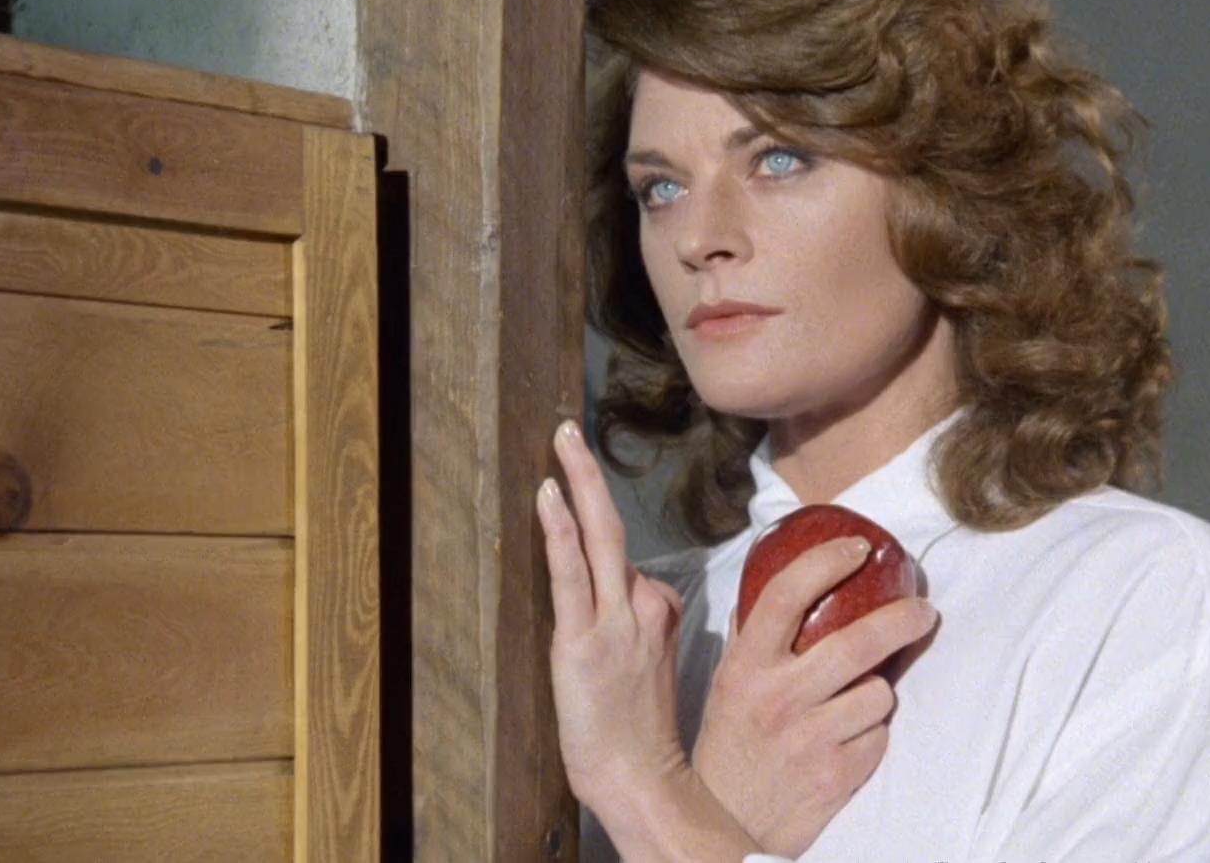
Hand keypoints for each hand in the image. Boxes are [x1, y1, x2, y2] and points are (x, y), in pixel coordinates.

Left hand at [536, 419, 690, 808]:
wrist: (641, 780)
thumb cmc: (637, 737)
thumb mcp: (650, 671)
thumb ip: (639, 632)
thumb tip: (630, 606)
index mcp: (659, 613)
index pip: (627, 563)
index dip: (593, 544)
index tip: (569, 493)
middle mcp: (645, 607)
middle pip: (616, 527)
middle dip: (592, 473)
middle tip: (570, 430)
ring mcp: (617, 620)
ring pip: (601, 537)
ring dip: (580, 481)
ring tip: (563, 438)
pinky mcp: (585, 640)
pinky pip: (573, 573)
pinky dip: (562, 529)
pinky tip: (549, 494)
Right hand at [691, 537, 939, 856]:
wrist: (727, 821)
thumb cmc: (729, 744)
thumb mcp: (727, 682)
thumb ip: (751, 635)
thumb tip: (774, 585)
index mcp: (747, 665)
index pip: (787, 593)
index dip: (827, 561)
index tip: (859, 548)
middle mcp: (779, 696)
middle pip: (858, 641)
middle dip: (903, 619)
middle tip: (922, 611)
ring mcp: (810, 737)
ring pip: (879, 693)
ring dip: (877, 693)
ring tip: (856, 701)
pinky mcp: (838, 774)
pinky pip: (880, 736)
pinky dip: (872, 734)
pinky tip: (848, 739)